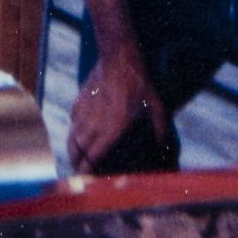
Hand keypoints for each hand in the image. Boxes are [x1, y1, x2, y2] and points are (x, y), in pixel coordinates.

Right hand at [68, 46, 168, 173]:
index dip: (87, 172)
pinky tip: (79, 131)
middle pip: (77, 152)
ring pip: (71, 138)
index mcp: (111, 131)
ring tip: (76, 157)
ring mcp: (83, 113)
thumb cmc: (139, 84)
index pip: (91, 159)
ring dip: (73, 150)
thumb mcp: (156, 109)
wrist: (119, 58)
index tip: (88, 178)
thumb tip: (166, 150)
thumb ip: (160, 132)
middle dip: (77, 164)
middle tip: (80, 171)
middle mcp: (93, 125)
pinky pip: (72, 122)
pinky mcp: (78, 101)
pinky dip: (74, 130)